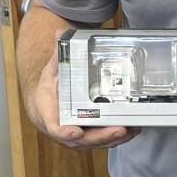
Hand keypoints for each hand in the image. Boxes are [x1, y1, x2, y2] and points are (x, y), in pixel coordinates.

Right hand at [28, 32, 139, 150]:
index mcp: (49, 114)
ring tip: (130, 131)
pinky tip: (131, 131)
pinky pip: (102, 141)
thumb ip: (58, 55)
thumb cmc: (48, 90)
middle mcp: (63, 129)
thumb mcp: (51, 71)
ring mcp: (77, 136)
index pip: (55, 127)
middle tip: (119, 129)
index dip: (65, 132)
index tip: (76, 131)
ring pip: (95, 142)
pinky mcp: (88, 137)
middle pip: (82, 139)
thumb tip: (59, 34)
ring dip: (113, 139)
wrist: (45, 106)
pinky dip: (117, 138)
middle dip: (101, 136)